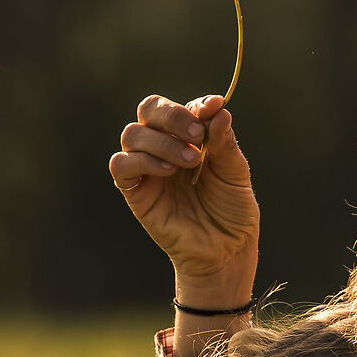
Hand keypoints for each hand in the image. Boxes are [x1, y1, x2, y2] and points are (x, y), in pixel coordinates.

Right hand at [108, 94, 259, 298]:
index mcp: (188, 138)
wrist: (225, 251)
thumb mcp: (235, 173)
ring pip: (132, 134)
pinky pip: (121, 165)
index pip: (181, 108)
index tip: (215, 107)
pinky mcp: (134, 192)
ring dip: (161, 141)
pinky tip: (168, 171)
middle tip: (197, 135)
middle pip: (148, 110)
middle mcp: (163, 147)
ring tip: (190, 161)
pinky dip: (141, 160)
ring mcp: (146, 168)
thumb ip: (225, 142)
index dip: (195, 105)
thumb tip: (219, 110)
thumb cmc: (231, 211)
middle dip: (172, 115)